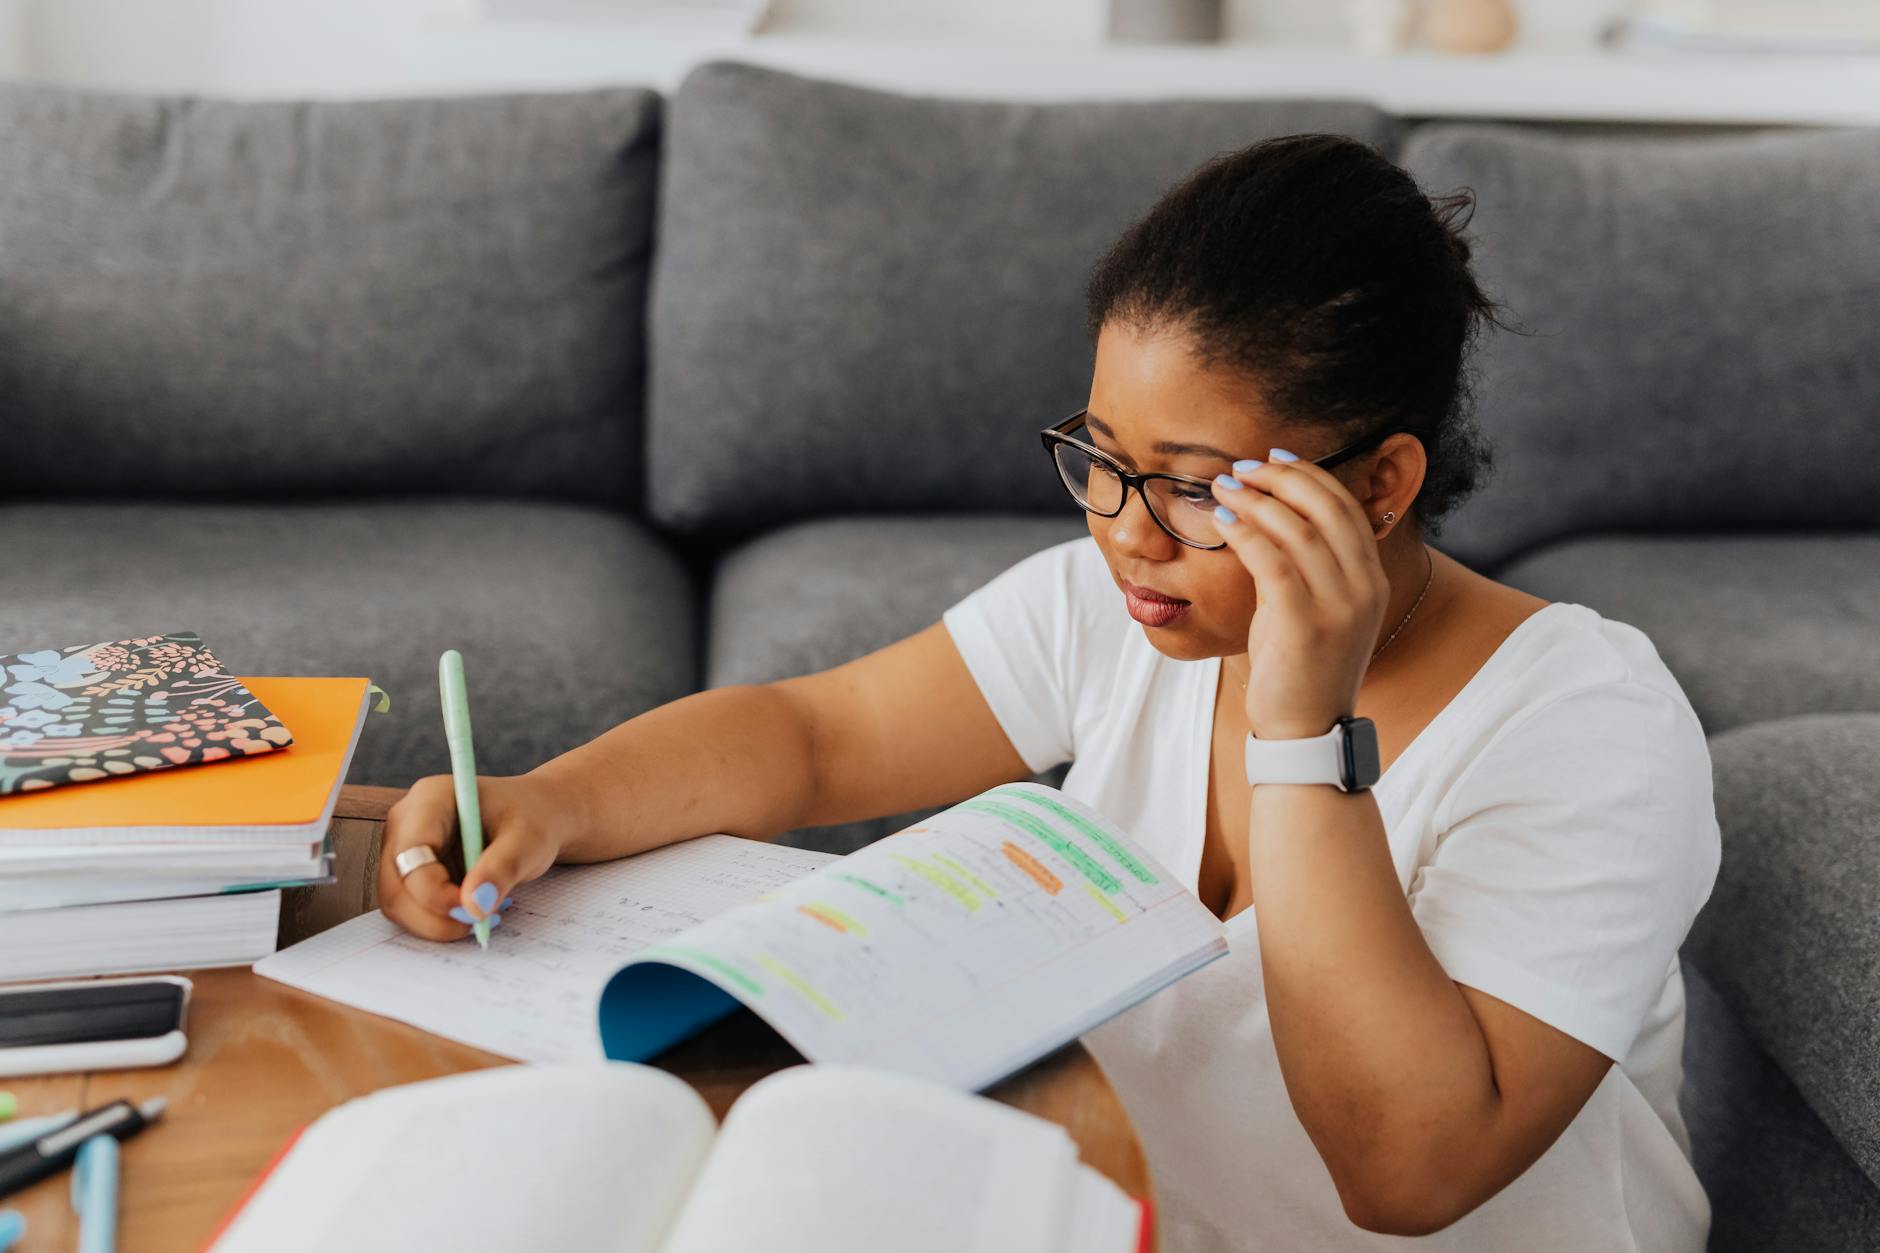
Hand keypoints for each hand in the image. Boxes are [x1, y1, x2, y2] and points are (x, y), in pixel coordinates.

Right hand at [377, 772, 576, 940]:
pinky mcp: (409, 873)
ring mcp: (403, 849)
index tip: (472, 911)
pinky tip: (475, 910)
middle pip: (395, 884)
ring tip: (485, 915)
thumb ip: (503, 867)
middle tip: (480, 922)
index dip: (434, 891)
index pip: (410, 852)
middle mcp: (406, 822)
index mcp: (430, 799)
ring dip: (437, 923)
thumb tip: (474, 906)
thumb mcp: (530, 839)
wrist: (537, 818)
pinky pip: (410, 909)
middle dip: (434, 916)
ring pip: (398, 903)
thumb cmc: (533, 819)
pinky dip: (440, 920)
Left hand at [1209, 451, 1390, 739]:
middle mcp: (1365, 587)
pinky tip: (1222, 521)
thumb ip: (1305, 566)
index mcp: (1372, 578)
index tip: (1273, 457)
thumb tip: (1269, 518)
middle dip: (1281, 478)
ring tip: (1223, 487)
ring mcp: (1340, 607)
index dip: (1310, 474)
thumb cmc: (1300, 667)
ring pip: (1298, 530)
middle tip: (1242, 467)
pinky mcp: (1306, 625)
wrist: (1305, 729)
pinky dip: (1246, 534)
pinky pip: (1274, 563)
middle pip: (1326, 508)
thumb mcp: (1315, 608)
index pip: (1346, 507)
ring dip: (1256, 500)